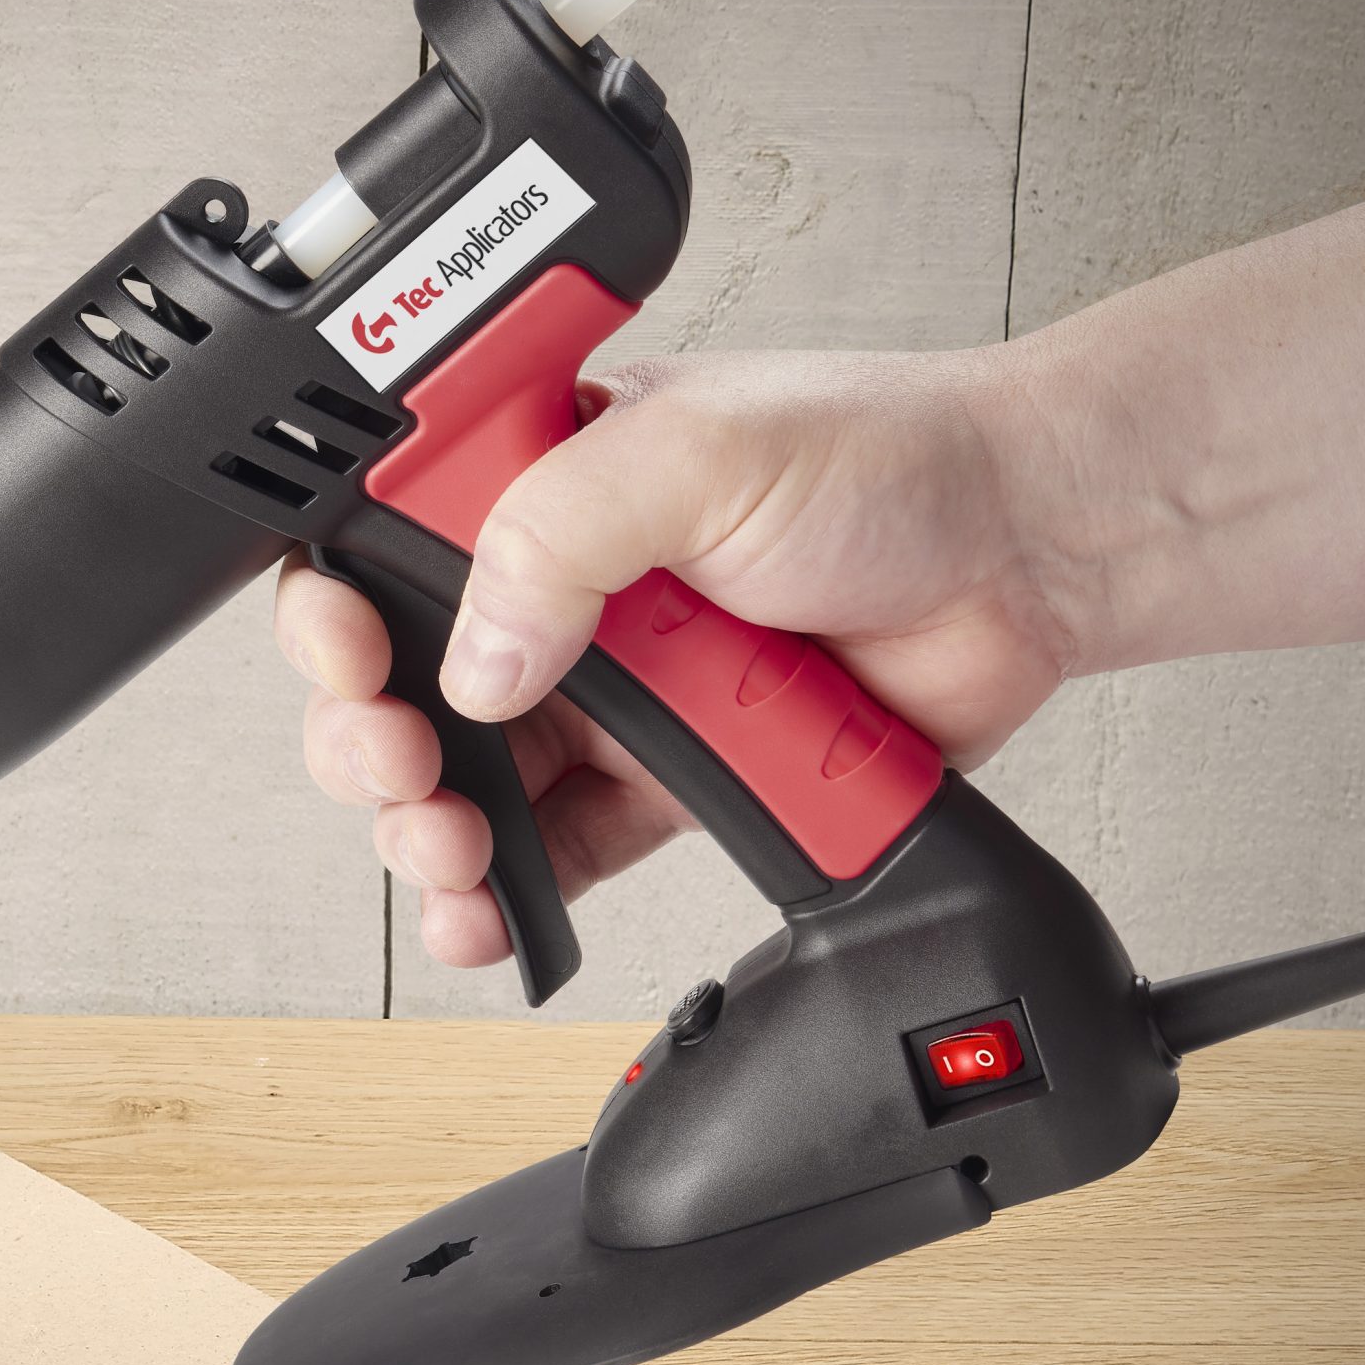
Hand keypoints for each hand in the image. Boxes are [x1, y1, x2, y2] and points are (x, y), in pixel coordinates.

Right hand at [278, 344, 1075, 966]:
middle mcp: (554, 584)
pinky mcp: (666, 777)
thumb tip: (477, 663)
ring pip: (463, 781)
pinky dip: (508, 896)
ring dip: (426, 830)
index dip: (333, 610)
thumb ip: (562, 534)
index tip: (349, 656)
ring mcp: (607, 687)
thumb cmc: (885, 454)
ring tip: (450, 852)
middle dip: (366, 738)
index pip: (375, 541)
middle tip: (401, 765)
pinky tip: (486, 915)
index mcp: (531, 477)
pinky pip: (558, 849)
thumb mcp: (699, 450)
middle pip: (395, 680)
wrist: (1030, 552)